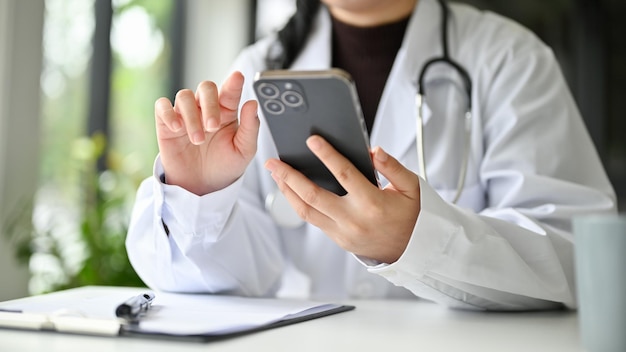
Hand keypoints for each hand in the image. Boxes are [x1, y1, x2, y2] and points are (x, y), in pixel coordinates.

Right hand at [154, 71, 259, 194]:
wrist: (204, 186)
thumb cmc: (225, 165)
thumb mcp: (244, 150)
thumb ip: (250, 127)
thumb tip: (252, 103)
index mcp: (227, 111)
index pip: (230, 91)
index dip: (234, 83)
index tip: (238, 77)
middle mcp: (206, 108)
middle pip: (205, 88)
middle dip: (210, 104)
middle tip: (212, 126)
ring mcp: (186, 114)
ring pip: (184, 96)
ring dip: (192, 116)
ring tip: (198, 140)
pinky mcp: (167, 124)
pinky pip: (162, 107)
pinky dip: (168, 113)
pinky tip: (178, 128)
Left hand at [264, 135, 420, 262]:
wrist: (411, 250)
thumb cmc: (411, 215)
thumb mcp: (411, 187)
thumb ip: (393, 167)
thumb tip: (374, 151)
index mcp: (373, 204)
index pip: (345, 175)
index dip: (327, 156)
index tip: (312, 141)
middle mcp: (353, 220)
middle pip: (313, 196)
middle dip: (290, 177)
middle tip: (274, 162)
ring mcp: (342, 232)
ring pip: (306, 211)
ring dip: (287, 191)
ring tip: (276, 174)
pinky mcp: (337, 239)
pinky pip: (312, 220)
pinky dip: (298, 204)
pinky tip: (290, 190)